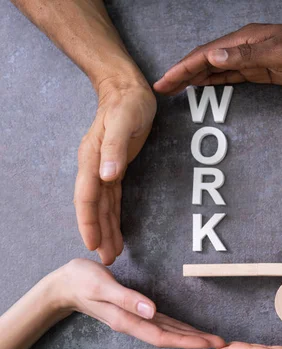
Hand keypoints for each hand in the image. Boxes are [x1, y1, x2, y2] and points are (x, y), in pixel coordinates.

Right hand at [50, 258, 224, 348]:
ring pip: (167, 331)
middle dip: (195, 341)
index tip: (209, 343)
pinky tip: (187, 328)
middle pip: (169, 337)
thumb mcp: (102, 285)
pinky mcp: (135, 310)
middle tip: (221, 343)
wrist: (63, 284)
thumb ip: (127, 299)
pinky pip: (161, 323)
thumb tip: (152, 310)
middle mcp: (133, 322)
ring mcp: (134, 318)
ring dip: (189, 336)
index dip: (188, 341)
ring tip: (211, 339)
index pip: (163, 336)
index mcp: (127, 320)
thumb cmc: (81, 281)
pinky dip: (177, 327)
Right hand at [74, 77, 155, 264]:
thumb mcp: (124, 121)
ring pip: (102, 206)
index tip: (92, 243)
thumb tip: (107, 176)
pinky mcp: (115, 168)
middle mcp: (94, 167)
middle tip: (107, 259)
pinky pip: (111, 199)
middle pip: (93, 207)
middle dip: (99, 234)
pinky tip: (115, 230)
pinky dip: (113, 216)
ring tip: (112, 253)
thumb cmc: (127, 103)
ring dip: (106, 230)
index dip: (88, 221)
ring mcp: (103, 168)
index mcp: (93, 158)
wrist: (127, 89)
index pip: (87, 196)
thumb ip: (114, 148)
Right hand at [154, 21, 281, 93]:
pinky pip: (228, 76)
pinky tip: (202, 85)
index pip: (204, 55)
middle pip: (203, 61)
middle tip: (161, 88)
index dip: (182, 68)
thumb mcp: (278, 52)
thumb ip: (246, 56)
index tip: (165, 80)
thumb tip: (214, 58)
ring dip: (193, 78)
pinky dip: (212, 81)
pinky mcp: (256, 70)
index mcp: (241, 42)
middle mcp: (240, 49)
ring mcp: (247, 59)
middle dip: (180, 74)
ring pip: (213, 69)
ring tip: (174, 89)